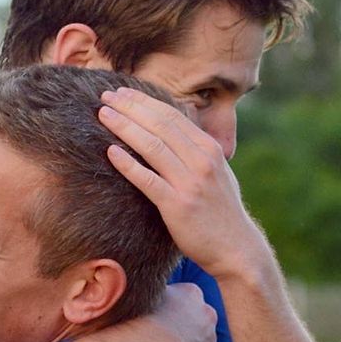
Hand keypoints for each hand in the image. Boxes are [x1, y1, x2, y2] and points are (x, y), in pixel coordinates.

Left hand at [98, 88, 270, 279]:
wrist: (236, 248)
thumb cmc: (219, 210)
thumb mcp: (215, 171)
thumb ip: (196, 149)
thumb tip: (176, 126)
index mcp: (209, 149)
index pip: (172, 115)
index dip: (144, 101)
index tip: (122, 93)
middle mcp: (201, 161)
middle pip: (160, 124)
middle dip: (130, 107)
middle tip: (105, 96)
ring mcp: (190, 183)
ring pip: (152, 146)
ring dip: (125, 127)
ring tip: (104, 115)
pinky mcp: (177, 206)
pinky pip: (148, 180)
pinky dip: (128, 164)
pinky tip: (111, 152)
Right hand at [151, 283, 222, 341]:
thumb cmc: (141, 316)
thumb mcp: (146, 292)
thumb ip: (156, 291)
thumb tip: (149, 290)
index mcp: (191, 293)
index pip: (189, 296)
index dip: (176, 308)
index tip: (163, 314)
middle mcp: (206, 313)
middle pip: (202, 318)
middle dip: (189, 326)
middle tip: (167, 334)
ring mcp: (211, 340)